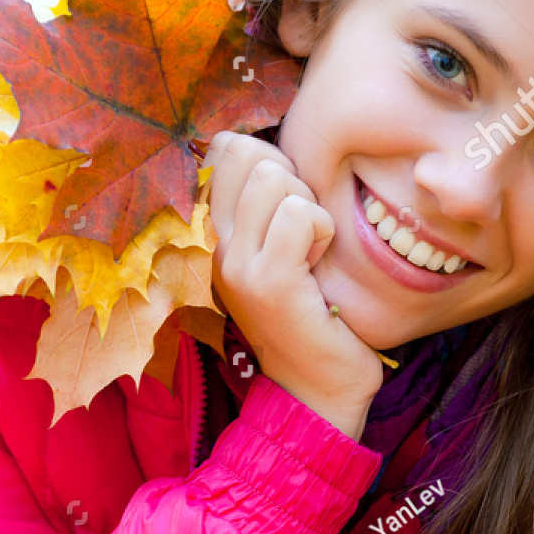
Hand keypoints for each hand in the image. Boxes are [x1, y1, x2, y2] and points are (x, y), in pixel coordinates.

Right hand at [203, 132, 382, 440]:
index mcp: (209, 232)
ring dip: (309, 207)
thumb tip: (268, 144)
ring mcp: (233, 264)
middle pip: (245, 151)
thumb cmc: (310, 310)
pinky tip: (319, 268)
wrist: (317, 388)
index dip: (268, 162)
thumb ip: (263, 200)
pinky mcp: (267, 283)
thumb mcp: (275, 248)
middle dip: (289, 177)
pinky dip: (324, 232)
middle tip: (301, 231)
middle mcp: (210, 244)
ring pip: (274, 177)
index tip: (283, 212)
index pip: (224, 147)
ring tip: (309, 252)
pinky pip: (301, 215)